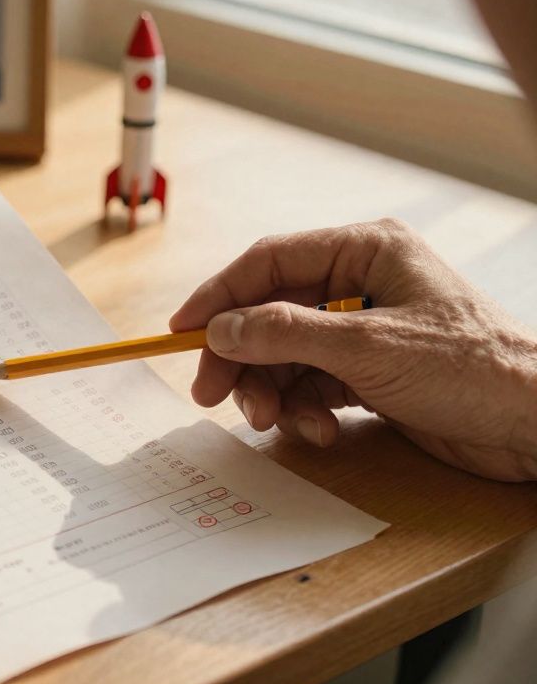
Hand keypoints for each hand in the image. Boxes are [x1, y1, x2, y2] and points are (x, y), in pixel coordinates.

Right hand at [170, 218, 536, 481]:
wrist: (536, 426)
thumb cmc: (473, 370)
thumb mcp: (368, 348)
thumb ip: (286, 334)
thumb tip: (220, 328)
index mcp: (366, 252)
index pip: (271, 262)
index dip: (220, 295)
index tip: (181, 331)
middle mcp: (362, 284)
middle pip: (271, 314)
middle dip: (242, 357)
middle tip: (213, 395)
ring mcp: (365, 331)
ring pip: (286, 355)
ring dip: (272, 391)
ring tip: (276, 422)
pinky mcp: (372, 374)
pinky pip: (312, 384)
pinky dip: (304, 409)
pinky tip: (319, 431)